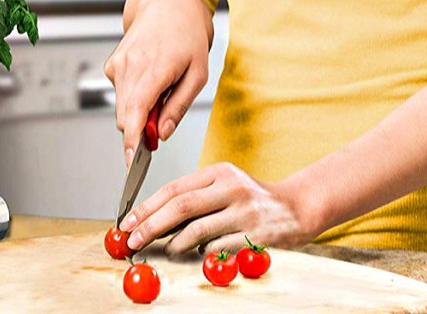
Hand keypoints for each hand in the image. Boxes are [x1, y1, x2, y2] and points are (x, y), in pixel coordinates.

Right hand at [105, 0, 212, 165]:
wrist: (168, 5)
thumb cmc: (188, 36)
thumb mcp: (198, 74)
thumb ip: (178, 107)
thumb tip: (161, 132)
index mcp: (154, 68)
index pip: (134, 112)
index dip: (131, 140)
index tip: (132, 160)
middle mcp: (130, 66)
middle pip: (125, 115)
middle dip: (139, 128)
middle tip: (160, 125)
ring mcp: (117, 65)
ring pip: (122, 107)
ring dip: (138, 111)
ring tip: (161, 92)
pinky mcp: (112, 65)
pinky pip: (120, 94)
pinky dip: (133, 97)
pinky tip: (149, 81)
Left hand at [119, 163, 322, 254]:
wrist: (298, 207)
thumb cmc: (252, 199)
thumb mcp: (223, 186)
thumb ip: (193, 197)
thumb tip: (150, 218)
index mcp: (218, 172)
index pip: (173, 188)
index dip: (146, 207)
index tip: (127, 221)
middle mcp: (232, 188)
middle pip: (181, 207)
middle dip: (150, 226)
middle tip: (134, 240)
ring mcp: (245, 212)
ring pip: (197, 230)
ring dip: (173, 243)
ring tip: (164, 249)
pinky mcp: (256, 235)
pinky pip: (218, 248)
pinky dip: (201, 253)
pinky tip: (196, 254)